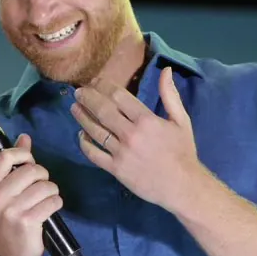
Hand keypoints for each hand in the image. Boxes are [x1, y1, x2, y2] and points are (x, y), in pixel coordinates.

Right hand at [0, 134, 62, 255]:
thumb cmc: (6, 221)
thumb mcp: (2, 194)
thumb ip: (13, 165)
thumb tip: (24, 138)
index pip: (5, 157)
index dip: (23, 156)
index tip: (29, 164)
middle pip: (30, 170)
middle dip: (43, 176)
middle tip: (41, 187)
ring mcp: (11, 211)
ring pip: (45, 186)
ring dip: (52, 191)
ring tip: (46, 199)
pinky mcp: (28, 222)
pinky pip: (52, 202)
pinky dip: (56, 203)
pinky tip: (50, 210)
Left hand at [71, 67, 200, 210]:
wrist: (182, 185)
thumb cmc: (182, 151)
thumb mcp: (181, 120)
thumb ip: (170, 95)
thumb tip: (165, 70)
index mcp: (146, 120)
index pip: (118, 96)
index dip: (104, 86)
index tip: (96, 81)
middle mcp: (131, 134)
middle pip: (102, 110)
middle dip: (88, 98)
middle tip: (78, 92)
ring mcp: (121, 152)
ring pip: (95, 130)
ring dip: (82, 117)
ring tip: (74, 108)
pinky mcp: (115, 169)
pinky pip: (94, 154)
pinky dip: (84, 143)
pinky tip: (81, 134)